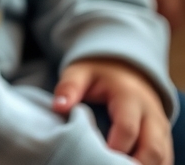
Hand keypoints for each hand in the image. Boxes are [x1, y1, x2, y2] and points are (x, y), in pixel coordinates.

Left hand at [53, 57, 170, 164]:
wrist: (123, 68)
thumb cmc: (98, 74)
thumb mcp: (80, 72)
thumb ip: (69, 87)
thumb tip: (58, 106)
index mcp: (130, 96)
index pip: (127, 128)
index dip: (114, 147)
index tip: (96, 156)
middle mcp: (152, 114)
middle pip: (152, 149)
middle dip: (134, 164)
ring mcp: (161, 128)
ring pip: (163, 158)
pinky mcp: (164, 139)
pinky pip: (165, 160)